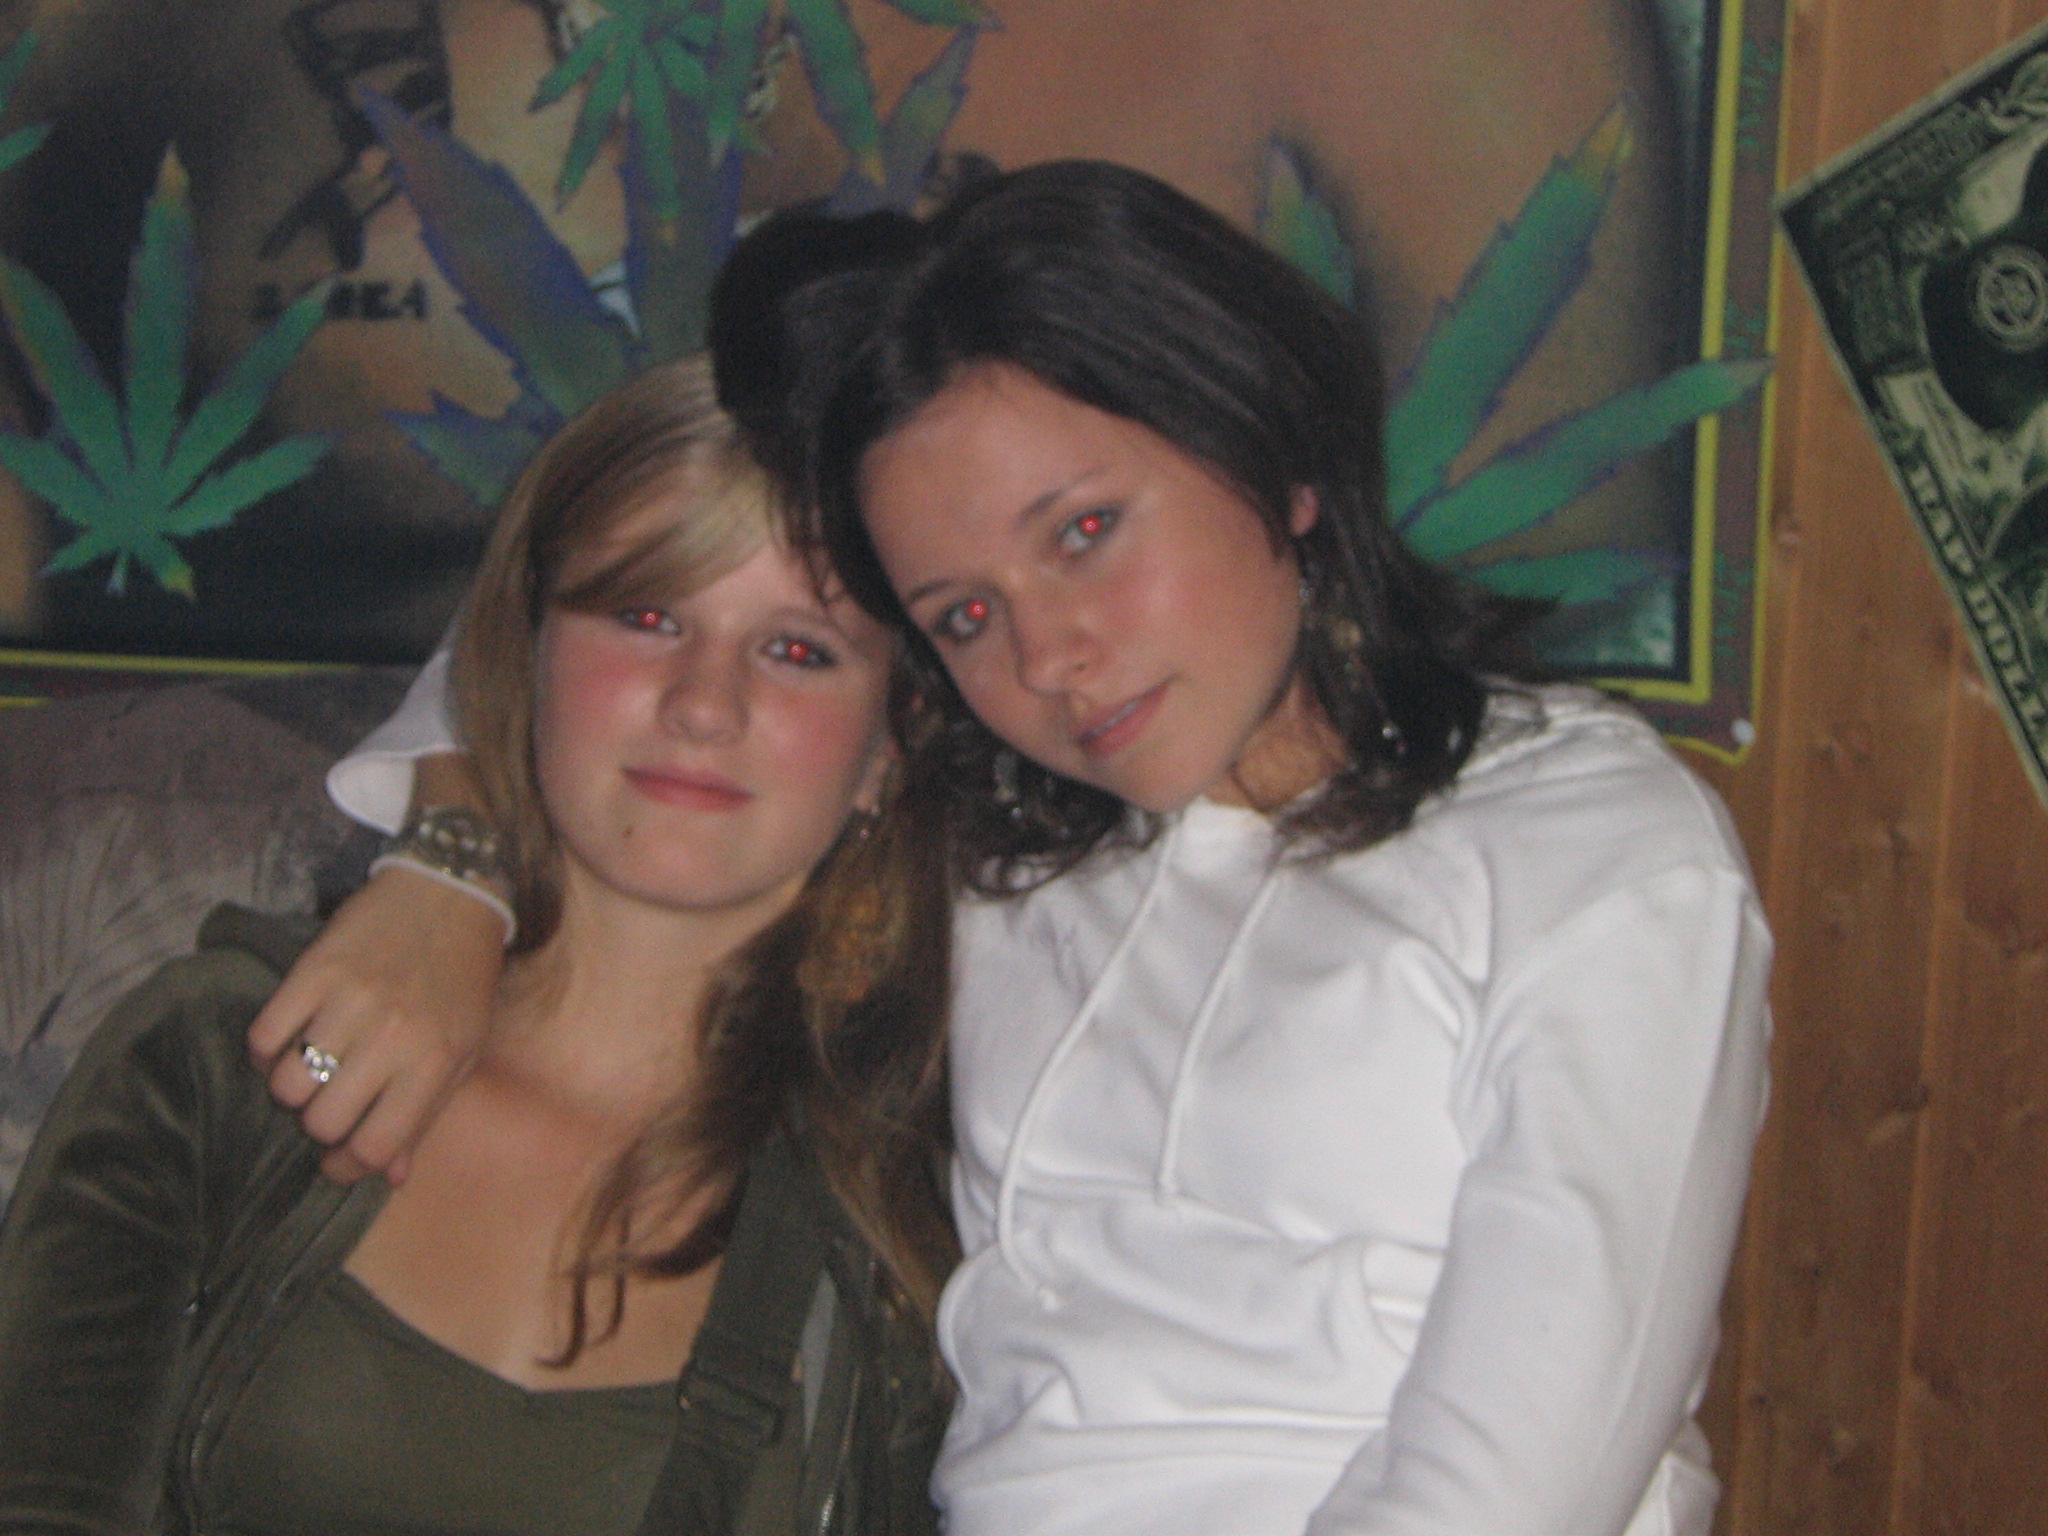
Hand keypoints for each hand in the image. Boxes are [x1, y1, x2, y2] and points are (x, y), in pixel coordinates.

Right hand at [249, 861, 504, 1182]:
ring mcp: (351, 1001)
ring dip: (291, 1087)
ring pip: (288, 1084)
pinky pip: (264, 1035)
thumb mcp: (461, 1050)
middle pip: (322, 1121)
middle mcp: (393, 1036)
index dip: (349, 1166)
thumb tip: (391, 1176)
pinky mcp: (314, 969)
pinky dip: (267, 1049)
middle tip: (330, 1102)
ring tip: (310, 1069)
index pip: (376, 1147)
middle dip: (319, 1124)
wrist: (450, 894)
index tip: (338, 1161)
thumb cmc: (461, 981)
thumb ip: (425, 1114)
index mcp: (435, 1063)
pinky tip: (289, 1039)